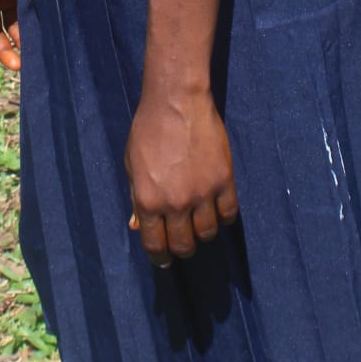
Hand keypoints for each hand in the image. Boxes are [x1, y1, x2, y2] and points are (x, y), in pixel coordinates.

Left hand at [125, 89, 238, 266]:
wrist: (176, 101)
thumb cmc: (148, 130)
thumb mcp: (132, 165)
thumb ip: (135, 197)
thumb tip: (136, 226)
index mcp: (147, 200)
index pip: (155, 244)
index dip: (160, 258)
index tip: (164, 260)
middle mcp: (175, 203)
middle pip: (184, 245)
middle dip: (181, 248)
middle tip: (182, 242)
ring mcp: (202, 193)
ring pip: (207, 233)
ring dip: (202, 233)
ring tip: (199, 224)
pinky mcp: (224, 180)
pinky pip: (228, 213)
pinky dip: (223, 216)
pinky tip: (217, 210)